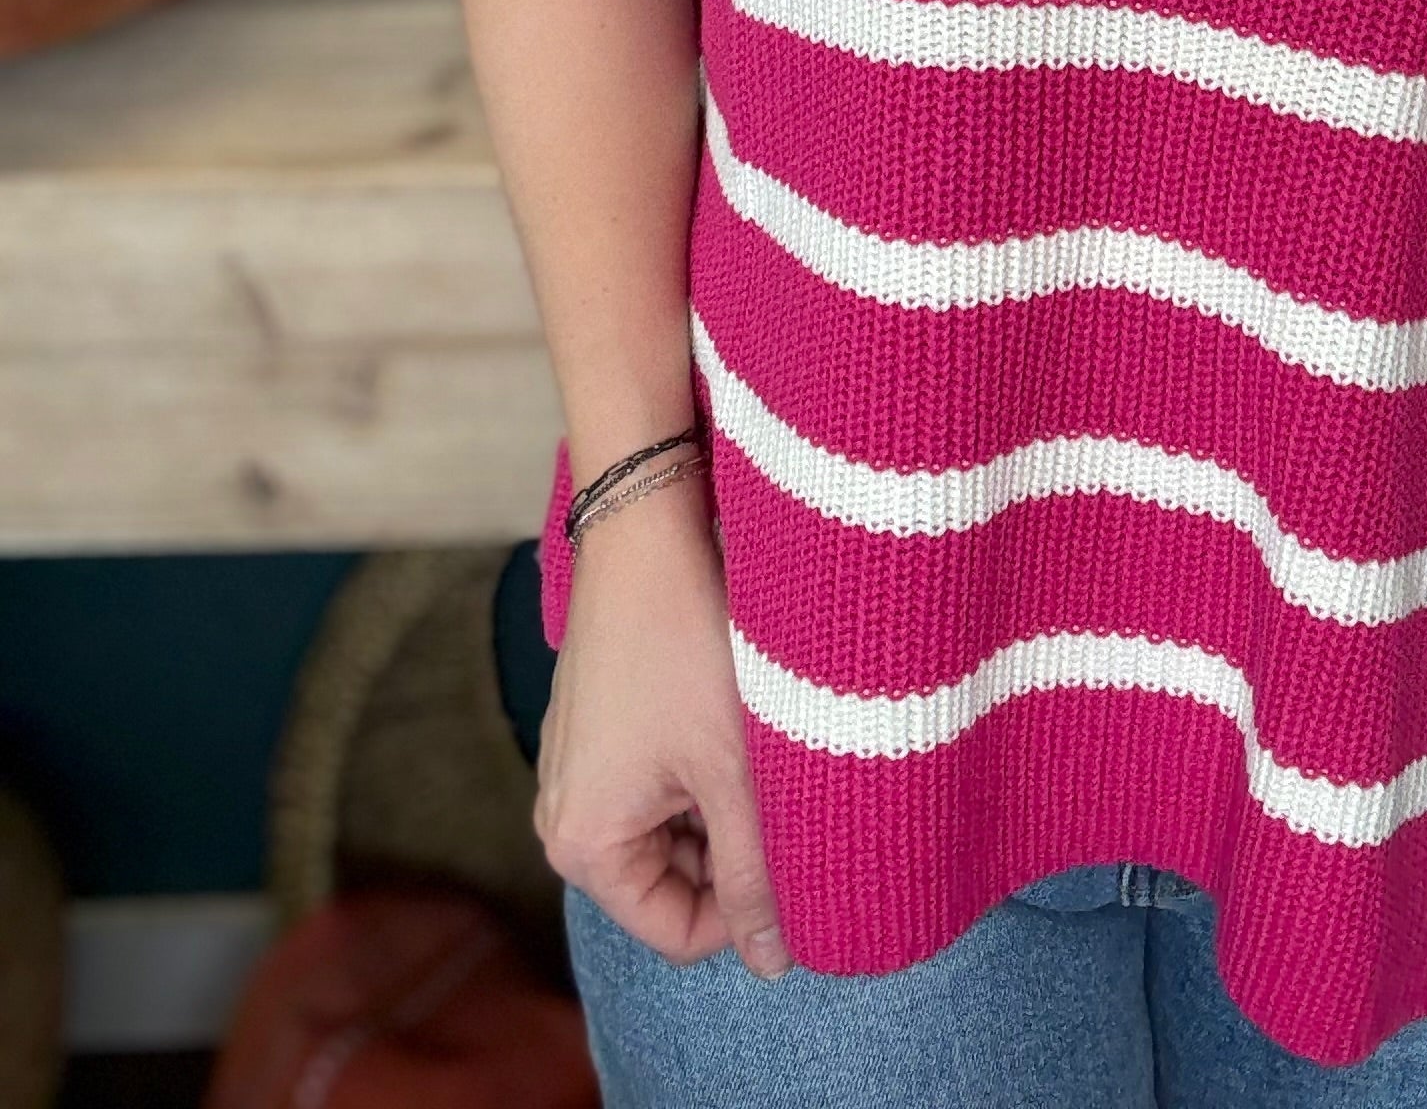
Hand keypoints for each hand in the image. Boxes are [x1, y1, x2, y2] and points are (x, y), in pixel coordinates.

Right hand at [534, 478, 791, 975]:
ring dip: (723, 800)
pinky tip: (729, 714)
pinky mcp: (593, 730)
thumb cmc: (686, 647)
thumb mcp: (734, 772)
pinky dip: (701, 765)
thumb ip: (757, 875)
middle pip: (674, 881)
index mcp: (584, 845)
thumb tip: (775, 963)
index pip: (679, 932)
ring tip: (757, 742)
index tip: (796, 850)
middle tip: (781, 783)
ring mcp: (574, 771)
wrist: (646, 529)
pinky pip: (656, 783)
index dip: (746, 910)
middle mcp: (564, 818)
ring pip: (673, 828)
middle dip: (735, 846)